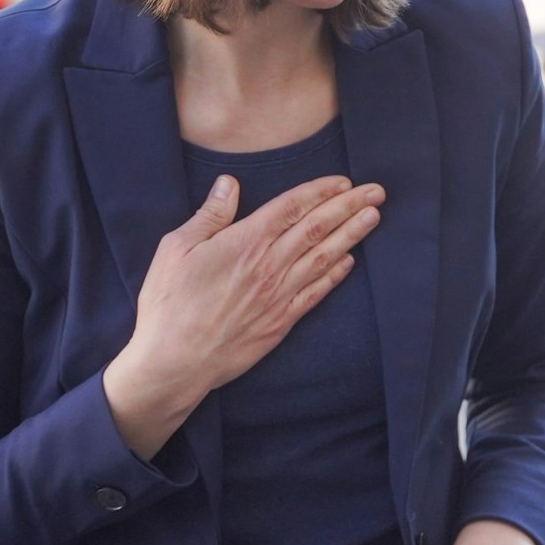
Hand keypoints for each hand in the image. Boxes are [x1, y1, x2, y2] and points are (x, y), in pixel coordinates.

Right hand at [103, 173, 383, 457]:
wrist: (174, 363)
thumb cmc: (168, 304)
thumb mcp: (176, 249)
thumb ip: (210, 215)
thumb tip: (229, 183)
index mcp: (245, 242)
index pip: (292, 207)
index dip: (320, 191)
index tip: (343, 181)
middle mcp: (269, 266)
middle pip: (317, 227)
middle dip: (349, 206)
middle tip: (376, 192)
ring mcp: (279, 295)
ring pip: (324, 256)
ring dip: (352, 234)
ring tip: (373, 217)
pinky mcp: (281, 322)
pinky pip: (316, 293)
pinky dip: (335, 274)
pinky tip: (350, 260)